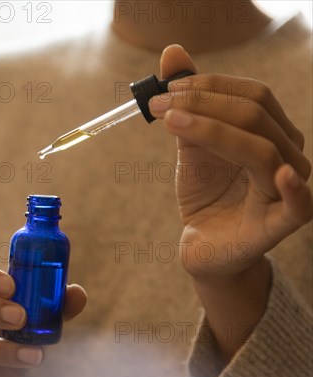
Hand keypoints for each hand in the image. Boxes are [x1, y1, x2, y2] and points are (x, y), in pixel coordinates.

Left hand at [149, 45, 311, 278]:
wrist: (204, 243)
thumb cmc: (206, 192)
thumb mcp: (191, 142)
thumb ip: (188, 102)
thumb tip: (172, 53)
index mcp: (270, 132)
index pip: (250, 95)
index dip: (209, 86)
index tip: (166, 87)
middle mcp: (286, 154)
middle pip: (254, 115)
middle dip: (202, 103)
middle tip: (159, 103)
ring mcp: (287, 188)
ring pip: (261, 149)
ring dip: (212, 129)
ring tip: (171, 121)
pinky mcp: (282, 223)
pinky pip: (300, 204)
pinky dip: (294, 188)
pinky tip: (280, 174)